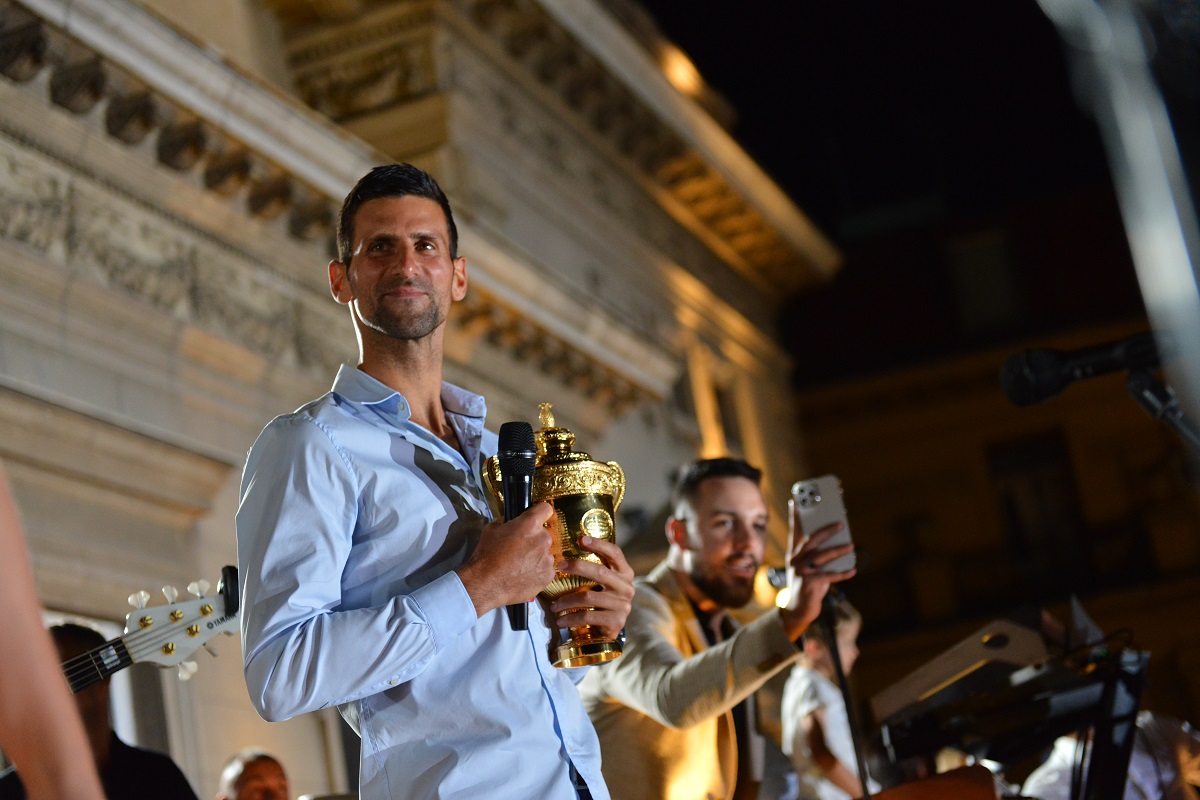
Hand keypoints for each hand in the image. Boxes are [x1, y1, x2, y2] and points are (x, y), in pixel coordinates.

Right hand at [456, 502, 555, 616]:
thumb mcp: (492, 529)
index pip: (545, 509)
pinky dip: (537, 571)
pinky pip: (546, 569)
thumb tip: (514, 523)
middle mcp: (543, 539)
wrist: (487, 584)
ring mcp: (548, 558)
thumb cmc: (487, 554)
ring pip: (545, 553)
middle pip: (544, 534)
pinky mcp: (548, 575)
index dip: (539, 513)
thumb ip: (507, 522)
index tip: (534, 519)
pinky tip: (523, 576)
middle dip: (534, 539)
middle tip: (519, 549)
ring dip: (536, 556)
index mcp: (531, 524)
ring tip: (520, 566)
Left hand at [547, 535, 634, 641]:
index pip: (615, 553)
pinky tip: (560, 620)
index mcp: (625, 572)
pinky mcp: (616, 622)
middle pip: (600, 572)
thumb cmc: (600, 599)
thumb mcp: (602, 582)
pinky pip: (588, 617)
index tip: (581, 539)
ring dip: (566, 601)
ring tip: (552, 605)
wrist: (609, 628)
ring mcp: (623, 605)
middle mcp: (627, 587)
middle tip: (559, 566)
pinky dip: (570, 618)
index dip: (599, 544)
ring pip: (588, 597)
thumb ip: (593, 568)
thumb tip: (564, 552)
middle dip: (578, 566)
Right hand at [781, 520, 855, 639]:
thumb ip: (817, 553)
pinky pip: (828, 576)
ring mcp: (801, 571)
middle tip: (841, 524)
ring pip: (821, 556)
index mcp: (795, 553)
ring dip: (838, 550)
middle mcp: (795, 560)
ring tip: (851, 546)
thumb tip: (840, 541)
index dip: (795, 516)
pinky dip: (842, 573)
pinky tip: (853, 570)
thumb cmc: (807, 583)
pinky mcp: (809, 583)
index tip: (796, 501)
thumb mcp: (808, 566)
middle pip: (811, 540)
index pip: (795, 531)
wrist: (797, 608)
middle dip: (826, 530)